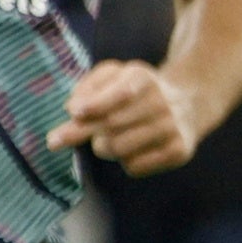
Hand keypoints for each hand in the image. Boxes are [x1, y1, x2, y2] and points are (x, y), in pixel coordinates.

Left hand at [49, 60, 207, 174]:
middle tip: (54, 141)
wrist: (187, 104)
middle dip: (79, 133)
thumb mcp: (113, 75)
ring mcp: (172, 128)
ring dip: (102, 148)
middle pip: (110, 125)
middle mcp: (161, 102)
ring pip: (118, 149)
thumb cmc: (136, 91)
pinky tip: (132, 150)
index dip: (95, 105)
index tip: (74, 113)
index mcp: (143, 78)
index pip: (119, 94)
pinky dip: (124, 162)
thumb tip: (73, 110)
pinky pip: (134, 167)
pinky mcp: (179, 152)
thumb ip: (89, 86)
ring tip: (106, 140)